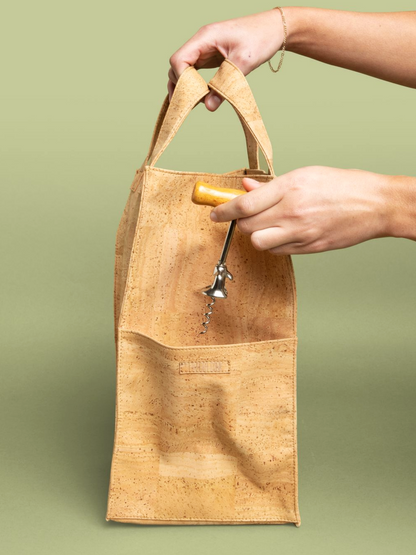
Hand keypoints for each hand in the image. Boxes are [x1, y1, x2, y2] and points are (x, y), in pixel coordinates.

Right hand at [168, 9, 284, 110]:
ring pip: (183, 70)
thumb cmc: (260, 39)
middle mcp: (201, 42)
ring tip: (190, 105)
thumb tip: (207, 106)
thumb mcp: (243, 63)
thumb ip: (224, 85)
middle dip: (180, 86)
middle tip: (189, 106)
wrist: (274, 29)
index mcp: (205, 37)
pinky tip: (197, 98)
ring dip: (185, 87)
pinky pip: (193, 71)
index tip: (193, 97)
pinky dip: (192, 85)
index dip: (181, 80)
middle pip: (177, 66)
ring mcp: (204, 49)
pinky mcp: (209, 57)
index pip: (179, 59)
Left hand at [210, 166, 393, 254]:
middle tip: (243, 216)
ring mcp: (300, 233)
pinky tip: (280, 233)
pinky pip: (277, 251)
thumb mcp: (305, 175)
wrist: (375, 205)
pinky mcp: (308, 247)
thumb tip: (246, 189)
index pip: (244, 205)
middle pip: (246, 227)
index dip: (223, 210)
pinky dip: (272, 244)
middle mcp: (292, 212)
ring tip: (264, 225)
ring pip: (258, 242)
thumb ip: (272, 186)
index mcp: (290, 188)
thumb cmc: (343, 186)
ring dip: (255, 235)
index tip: (214, 213)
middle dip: (239, 223)